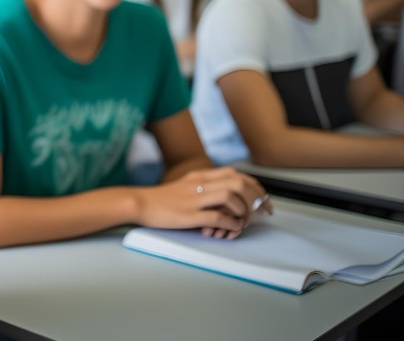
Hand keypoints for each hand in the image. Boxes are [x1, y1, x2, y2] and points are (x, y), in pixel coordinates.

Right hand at [137, 167, 272, 238]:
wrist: (140, 202)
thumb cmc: (163, 198)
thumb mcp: (187, 184)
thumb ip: (207, 186)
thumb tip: (230, 194)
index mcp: (201, 175)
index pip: (237, 174)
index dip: (255, 187)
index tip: (262, 199)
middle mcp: (200, 184)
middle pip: (239, 183)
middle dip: (257, 198)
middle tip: (263, 211)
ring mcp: (195, 199)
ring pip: (231, 197)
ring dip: (244, 211)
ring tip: (244, 220)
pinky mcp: (189, 215)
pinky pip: (218, 217)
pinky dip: (231, 223)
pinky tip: (232, 228)